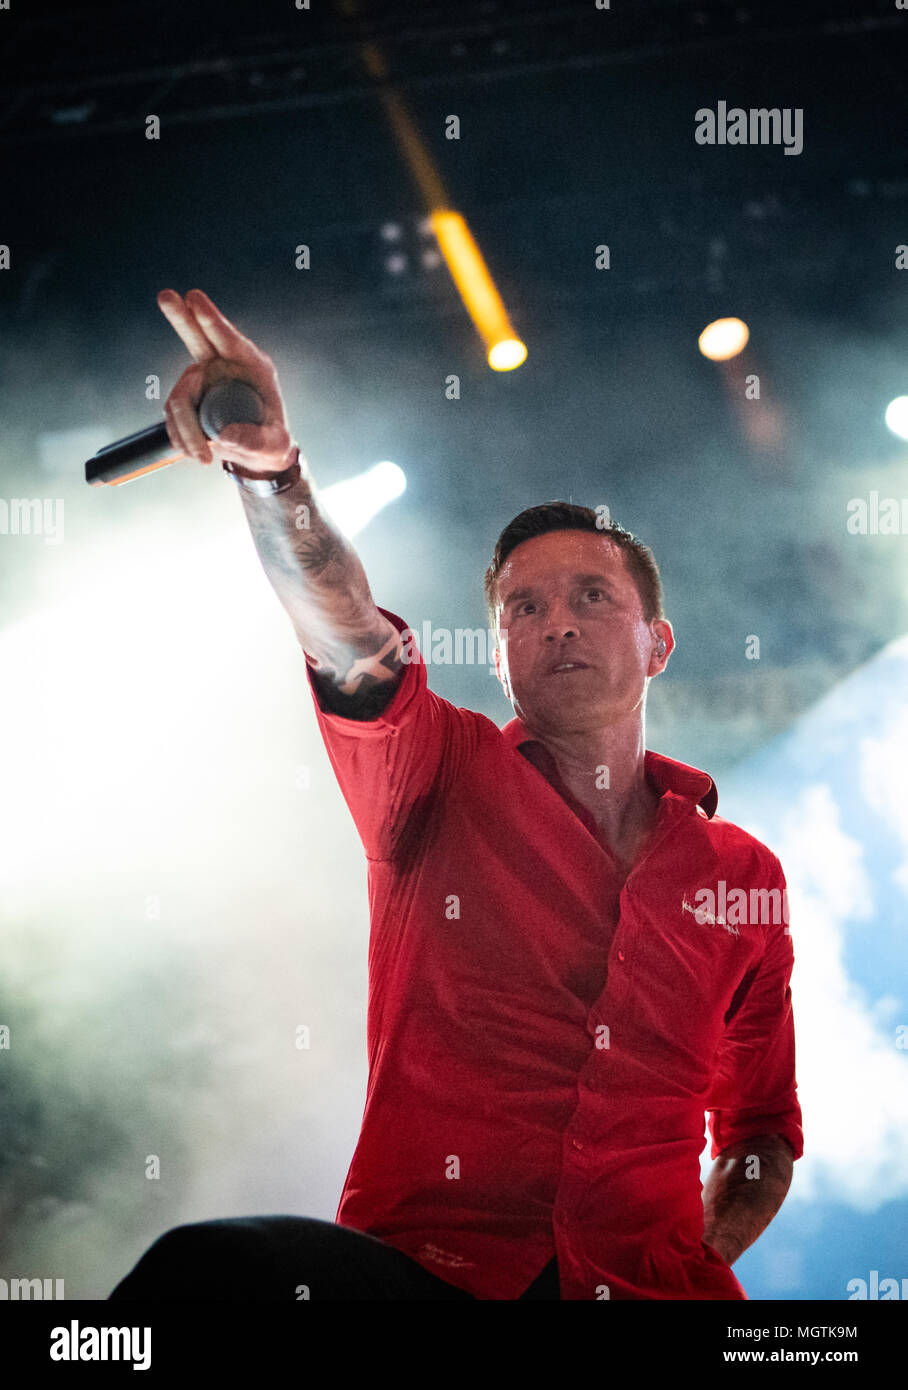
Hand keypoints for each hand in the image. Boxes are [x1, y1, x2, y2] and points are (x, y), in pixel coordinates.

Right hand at [157, 288, 294, 473]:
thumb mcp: (274, 446)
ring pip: (180, 396)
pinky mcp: (189, 398)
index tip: (194, 298)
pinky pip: (174, 415)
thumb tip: (224, 436)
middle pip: (197, 338)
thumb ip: (256, 441)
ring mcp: (203, 379)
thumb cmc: (272, 444)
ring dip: (184, 429)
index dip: (211, 320)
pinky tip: (195, 453)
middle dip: (181, 317)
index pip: (229, 339)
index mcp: (253, 366)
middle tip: (166, 295)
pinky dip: (181, 436)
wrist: (258, 455)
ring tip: (202, 457)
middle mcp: (223, 366)